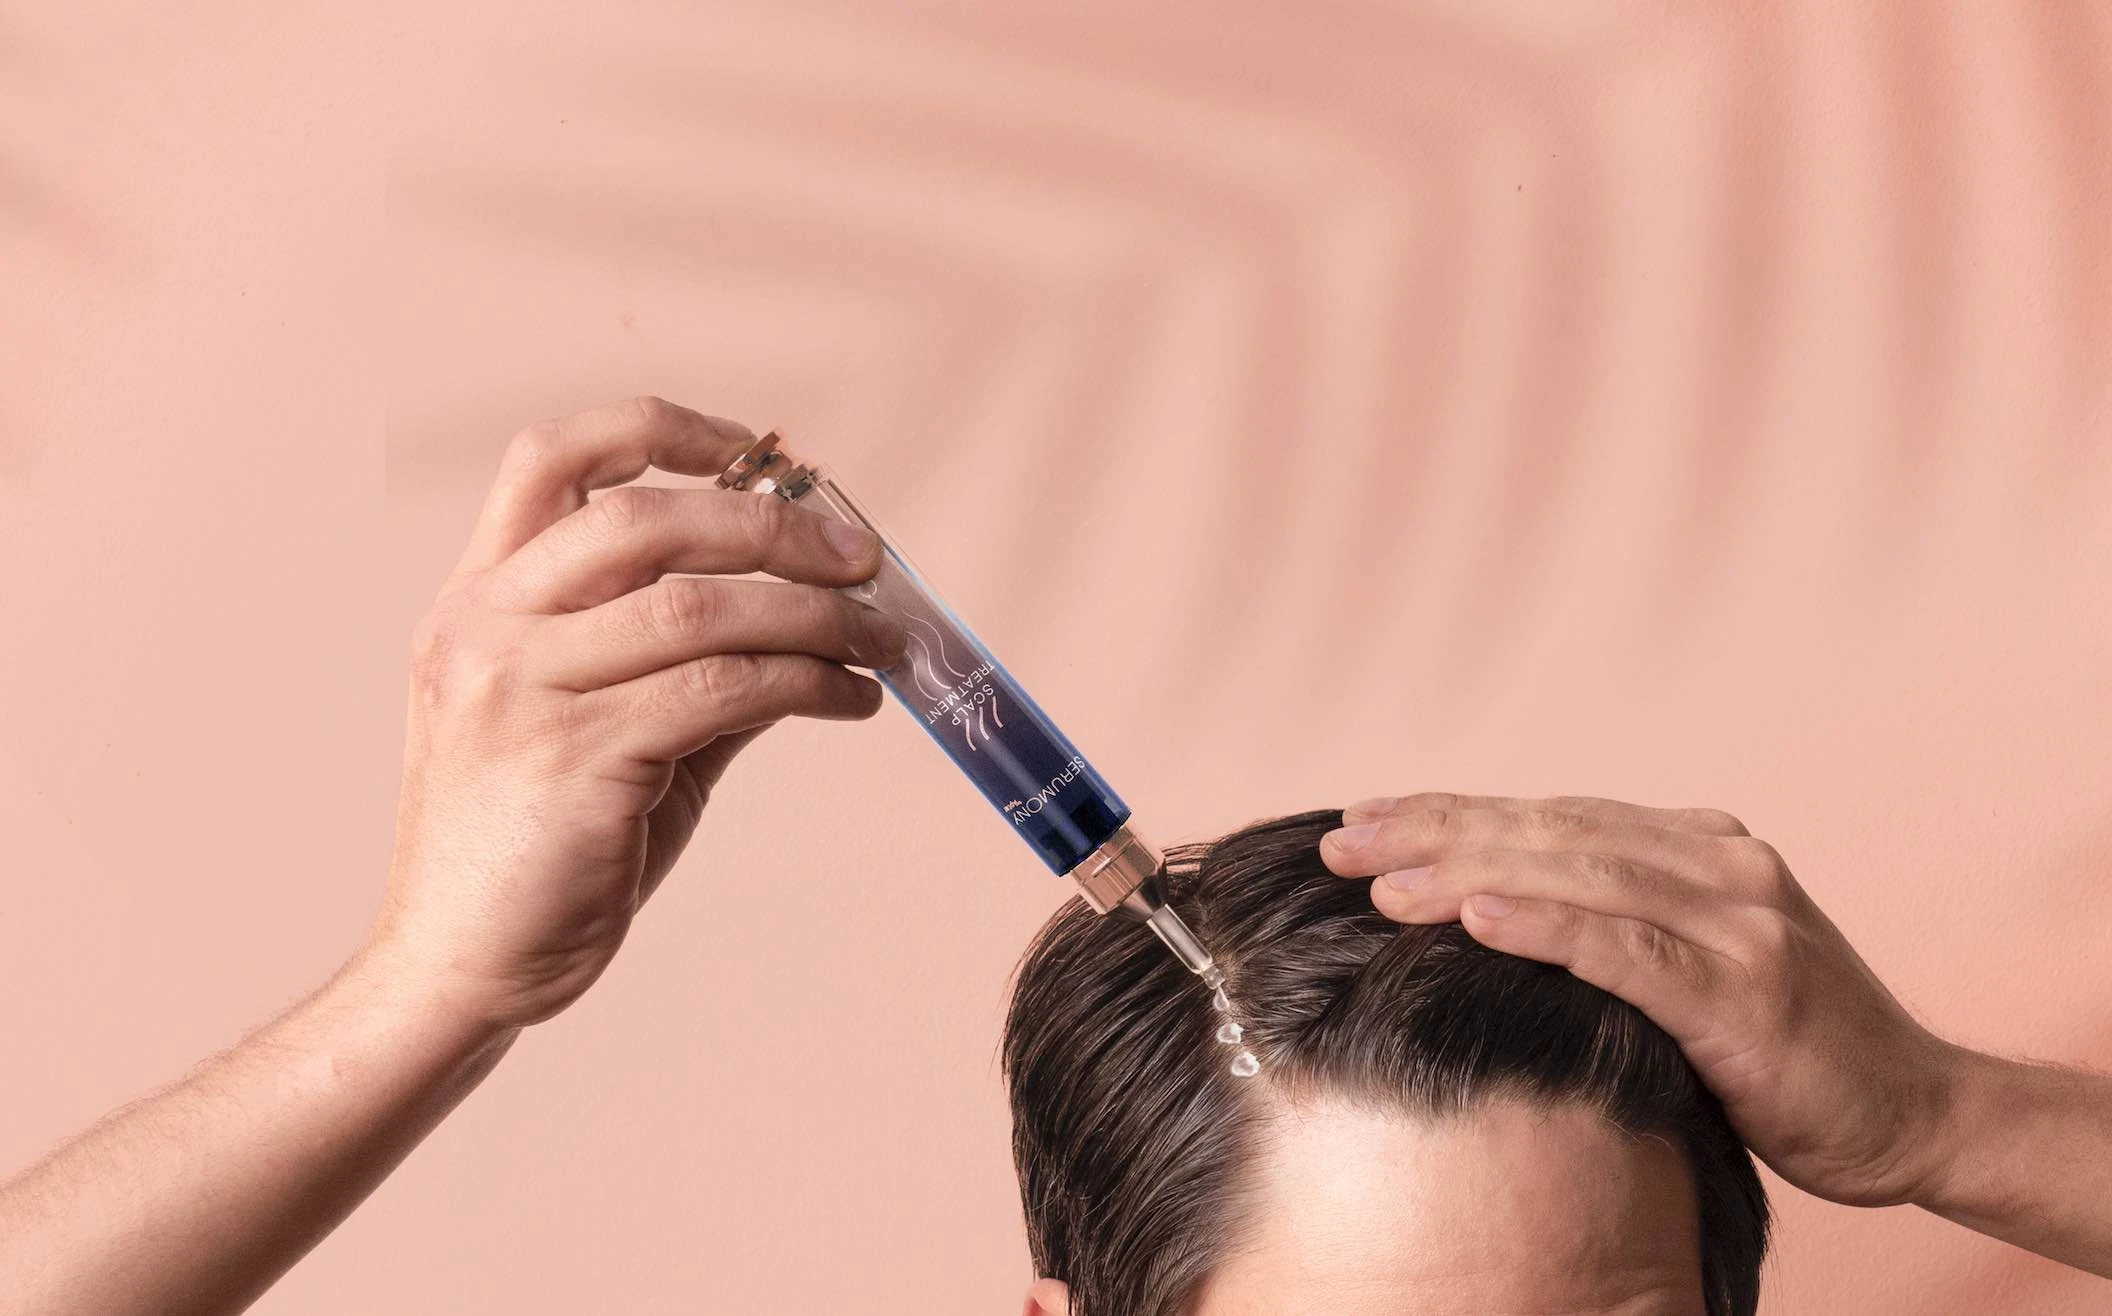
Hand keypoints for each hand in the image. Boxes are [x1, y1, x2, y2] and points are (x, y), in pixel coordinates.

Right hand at [374, 397, 906, 1028]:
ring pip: (698, 605)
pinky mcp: (574, 761)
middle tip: (861, 557)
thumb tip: (809, 616)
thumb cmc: (537, 848)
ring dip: (815, 613)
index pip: (552, 458)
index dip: (663, 431)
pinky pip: (722, 691)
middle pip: (644, 517)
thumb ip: (686, 661)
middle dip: (774, 526)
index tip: (762, 453)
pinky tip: (850, 699)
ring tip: (881, 640)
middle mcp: (486, 628)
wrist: (456, 969)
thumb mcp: (601, 727)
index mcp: (477, 599)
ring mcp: (522, 691)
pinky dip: (808, 682)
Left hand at [1319, 793, 1965, 1208]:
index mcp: (1699, 846)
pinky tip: (1475, 920)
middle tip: (1341, 843)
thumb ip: (1613, 926)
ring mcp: (1738, 923)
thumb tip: (1479, 914)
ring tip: (1381, 883)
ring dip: (1467, 876)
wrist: (1917, 1113)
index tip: (1361, 818)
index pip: (1549, 818)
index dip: (1451, 814)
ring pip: (1575, 878)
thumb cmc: (1785, 1048)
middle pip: (1548, 834)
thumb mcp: (1693, 965)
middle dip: (1435, 834)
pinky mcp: (1746, 992)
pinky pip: (1625, 952)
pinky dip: (1547, 930)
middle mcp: (1719, 865)